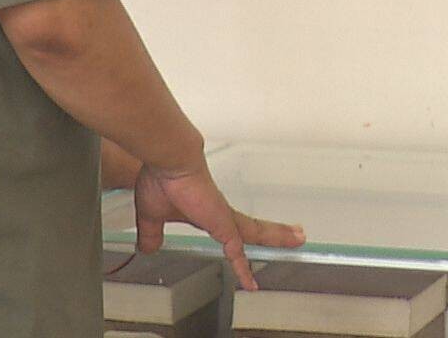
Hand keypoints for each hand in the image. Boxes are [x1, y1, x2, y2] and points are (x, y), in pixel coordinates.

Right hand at [133, 162, 305, 289]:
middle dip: (275, 232)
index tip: (248, 251)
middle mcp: (221, 216)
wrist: (170, 164)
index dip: (240, 242)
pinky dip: (242, 268)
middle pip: (254, 228)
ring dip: (278, 237)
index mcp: (208, 215)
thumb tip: (147, 249)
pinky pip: (237, 251)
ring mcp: (225, 219)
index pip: (231, 232)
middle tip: (296, 235)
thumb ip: (151, 234)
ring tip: (300, 238)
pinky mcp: (223, 224)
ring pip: (257, 233)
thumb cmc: (162, 182)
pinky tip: (251, 283)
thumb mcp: (152, 217)